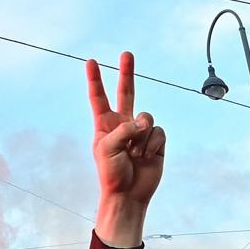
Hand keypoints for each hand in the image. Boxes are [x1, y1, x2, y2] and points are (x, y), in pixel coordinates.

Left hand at [87, 52, 164, 246]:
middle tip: (127, 54)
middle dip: (127, 73)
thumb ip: (123, 129)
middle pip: (126, 93)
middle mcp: (122, 124)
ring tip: (135, 153)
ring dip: (142, 136)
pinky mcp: (156, 141)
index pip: (99, 98)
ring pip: (147, 117)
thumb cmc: (111, 174)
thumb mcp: (107, 148)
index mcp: (104, 125)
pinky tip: (146, 156)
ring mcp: (140, 132)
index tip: (90, 61)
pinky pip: (158, 131)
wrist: (128, 195)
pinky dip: (152, 144)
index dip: (95, 80)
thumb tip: (143, 123)